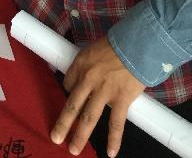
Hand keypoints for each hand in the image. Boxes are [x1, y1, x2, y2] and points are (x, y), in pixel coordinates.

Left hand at [51, 37, 145, 156]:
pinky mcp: (121, 99)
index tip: (74, 98)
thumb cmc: (115, 44)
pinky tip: (111, 153)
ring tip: (73, 149)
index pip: (67, 84)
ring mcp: (104, 92)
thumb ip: (87, 64)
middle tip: (55, 138)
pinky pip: (116, 123)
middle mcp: (88, 80)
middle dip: (63, 124)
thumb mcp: (93, 49)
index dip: (69, 92)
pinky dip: (114, 139)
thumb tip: (84, 77)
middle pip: (72, 105)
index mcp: (80, 64)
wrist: (136, 45)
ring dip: (80, 135)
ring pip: (88, 118)